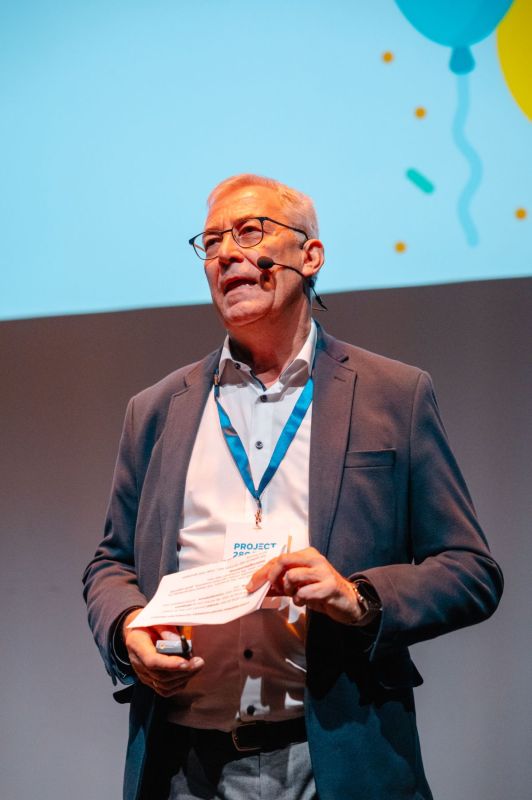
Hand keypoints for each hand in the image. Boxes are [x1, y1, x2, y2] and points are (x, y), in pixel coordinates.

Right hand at [123, 609, 203, 696]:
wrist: (136, 631)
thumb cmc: (147, 623)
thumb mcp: (155, 619)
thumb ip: (167, 630)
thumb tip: (180, 643)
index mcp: (137, 644)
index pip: (152, 661)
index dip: (170, 665)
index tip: (187, 663)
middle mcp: (137, 662)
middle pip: (161, 676)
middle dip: (183, 672)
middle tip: (199, 662)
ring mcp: (142, 673)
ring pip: (163, 685)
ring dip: (183, 678)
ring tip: (196, 667)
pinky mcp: (148, 680)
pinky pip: (163, 690)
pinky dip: (178, 685)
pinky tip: (187, 674)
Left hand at [246, 547, 368, 625]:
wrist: (348, 602)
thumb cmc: (322, 592)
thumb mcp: (300, 586)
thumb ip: (281, 585)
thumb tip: (259, 587)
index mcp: (307, 555)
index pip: (279, 558)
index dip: (262, 572)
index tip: (251, 584)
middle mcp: (315, 559)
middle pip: (282, 561)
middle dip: (270, 577)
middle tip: (269, 589)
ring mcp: (323, 572)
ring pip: (291, 576)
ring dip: (288, 590)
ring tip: (295, 596)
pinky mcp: (329, 586)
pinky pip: (303, 593)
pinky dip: (299, 600)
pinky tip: (304, 602)